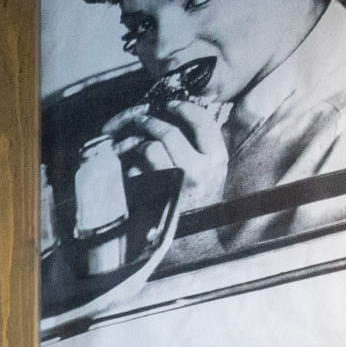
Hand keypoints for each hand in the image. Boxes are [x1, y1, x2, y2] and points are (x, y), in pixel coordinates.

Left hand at [110, 97, 229, 213]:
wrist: (195, 242)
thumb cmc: (200, 201)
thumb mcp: (211, 169)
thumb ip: (203, 143)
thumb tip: (181, 112)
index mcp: (216, 158)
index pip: (202, 121)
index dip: (182, 108)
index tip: (170, 105)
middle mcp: (199, 170)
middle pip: (169, 133)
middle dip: (149, 121)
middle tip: (140, 119)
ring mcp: (176, 185)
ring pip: (150, 149)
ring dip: (135, 143)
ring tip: (130, 144)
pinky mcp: (155, 198)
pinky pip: (136, 171)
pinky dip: (129, 166)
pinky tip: (130, 169)